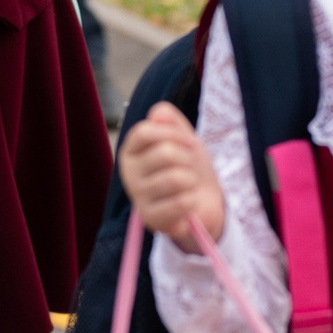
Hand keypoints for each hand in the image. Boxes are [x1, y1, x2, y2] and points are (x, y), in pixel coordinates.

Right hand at [118, 103, 224, 248]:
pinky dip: (193, 200)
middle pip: (165, 153)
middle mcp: (129, 174)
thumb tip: (158, 113)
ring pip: (175, 178)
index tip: (189, 140)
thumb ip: (167, 117)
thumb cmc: (189, 166)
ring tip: (189, 185)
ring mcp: (138, 198)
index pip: (144, 132)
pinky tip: (188, 203)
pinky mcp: (151, 219)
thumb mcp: (181, 135)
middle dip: (188, 158)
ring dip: (192, 180)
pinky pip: (181, 202)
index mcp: (131, 151)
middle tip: (190, 167)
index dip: (173, 133)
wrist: (203, 201)